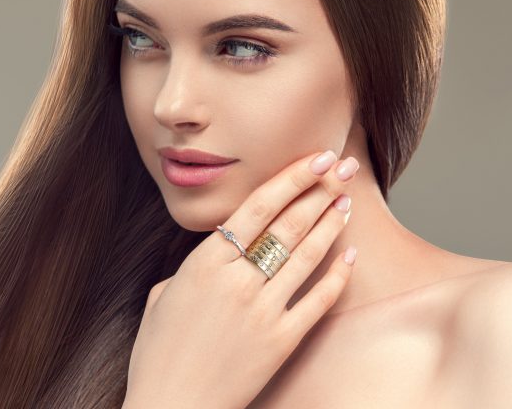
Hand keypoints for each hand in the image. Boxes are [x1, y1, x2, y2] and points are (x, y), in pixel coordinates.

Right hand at [122, 150, 358, 408]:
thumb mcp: (163, 295)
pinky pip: (318, 301)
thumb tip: (216, 251)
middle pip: (289, 222)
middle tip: (345, 168)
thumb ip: (194, 266)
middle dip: (321, 189)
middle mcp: (237, 279)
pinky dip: (338, 276)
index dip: (293, 178)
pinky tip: (352, 255)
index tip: (317, 159)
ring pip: (307, 255)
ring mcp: (262, 310)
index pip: (259, 205)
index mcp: (206, 262)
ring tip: (348, 201)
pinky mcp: (280, 341)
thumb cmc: (159, 352)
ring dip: (331, 223)